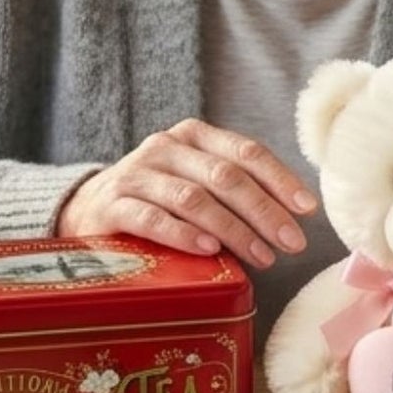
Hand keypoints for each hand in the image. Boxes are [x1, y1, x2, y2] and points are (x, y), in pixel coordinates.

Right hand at [57, 119, 315, 267]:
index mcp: (194, 136)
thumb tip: (291, 221)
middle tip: (292, 244)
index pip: (245, 151)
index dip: (280, 179)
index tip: (307, 209)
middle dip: (265, 212)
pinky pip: (153, 218)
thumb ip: (233, 193)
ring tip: (261, 256)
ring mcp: (137, 174)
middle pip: (225, 176)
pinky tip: (210, 252)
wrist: (86, 210)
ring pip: (194, 198)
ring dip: (233, 230)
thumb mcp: (196, 184)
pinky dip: (185, 235)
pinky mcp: (113, 204)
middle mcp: (166, 148)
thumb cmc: (158, 201)